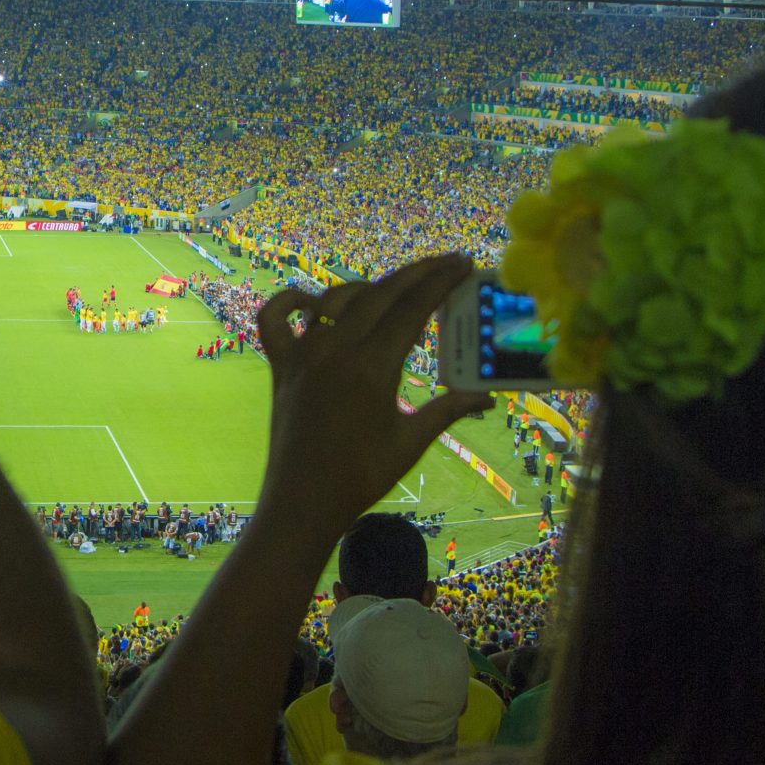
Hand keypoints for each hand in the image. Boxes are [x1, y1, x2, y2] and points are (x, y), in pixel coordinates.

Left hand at [252, 255, 489, 540]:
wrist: (303, 502)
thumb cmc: (362, 476)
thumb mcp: (411, 441)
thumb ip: (448, 410)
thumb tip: (488, 398)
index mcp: (372, 367)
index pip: (413, 308)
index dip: (441, 282)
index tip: (463, 264)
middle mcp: (335, 350)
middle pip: (381, 293)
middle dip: (418, 273)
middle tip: (447, 262)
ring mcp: (303, 354)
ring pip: (337, 299)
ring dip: (370, 287)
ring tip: (398, 288)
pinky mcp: (280, 364)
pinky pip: (276, 319)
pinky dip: (291, 301)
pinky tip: (313, 301)